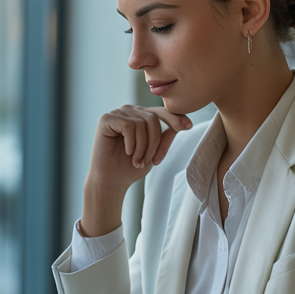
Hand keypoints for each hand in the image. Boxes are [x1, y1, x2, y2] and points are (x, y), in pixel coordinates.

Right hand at [82, 105, 191, 235]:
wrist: (111, 182)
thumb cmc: (130, 167)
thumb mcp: (154, 151)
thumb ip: (164, 136)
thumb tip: (183, 123)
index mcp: (140, 116)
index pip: (161, 112)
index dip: (175, 119)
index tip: (188, 126)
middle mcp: (129, 111)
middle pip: (153, 119)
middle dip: (155, 143)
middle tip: (147, 162)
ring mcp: (117, 113)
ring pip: (142, 123)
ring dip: (143, 147)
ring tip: (136, 161)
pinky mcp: (106, 119)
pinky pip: (129, 126)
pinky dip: (131, 143)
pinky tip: (126, 152)